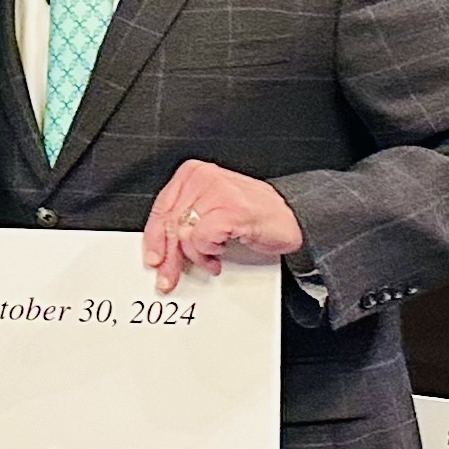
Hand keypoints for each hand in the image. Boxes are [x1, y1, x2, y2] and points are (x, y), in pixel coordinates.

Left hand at [140, 159, 302, 293]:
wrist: (294, 218)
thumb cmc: (256, 214)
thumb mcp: (211, 210)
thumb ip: (185, 219)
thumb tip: (161, 244)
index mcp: (193, 173)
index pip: (161, 209)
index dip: (153, 238)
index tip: (153, 258)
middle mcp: (202, 178)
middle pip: (169, 224)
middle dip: (170, 256)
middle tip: (169, 275)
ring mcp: (217, 193)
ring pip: (184, 233)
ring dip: (196, 256)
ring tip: (209, 259)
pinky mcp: (230, 210)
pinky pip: (202, 239)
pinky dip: (209, 252)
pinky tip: (220, 253)